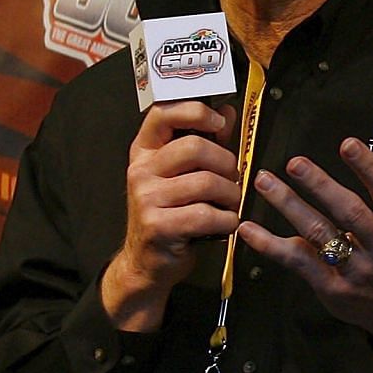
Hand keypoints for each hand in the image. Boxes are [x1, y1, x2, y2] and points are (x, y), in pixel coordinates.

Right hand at [102, 100, 241, 330]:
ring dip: (231, 196)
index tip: (219, 123)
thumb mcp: (183, 174)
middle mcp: (141, 171)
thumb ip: (206, 142)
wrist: (148, 262)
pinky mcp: (157, 226)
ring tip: (229, 205)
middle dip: (227, 164)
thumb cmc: (171, 214)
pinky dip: (227, 221)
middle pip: (195, 148)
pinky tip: (224, 225)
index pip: (163, 113)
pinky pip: (207, 215)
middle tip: (232, 180)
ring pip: (207, 183)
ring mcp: (146, 198)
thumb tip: (226, 110)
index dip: (196, 112)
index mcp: (145, 151)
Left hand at [239, 123, 372, 345]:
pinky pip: (298, 263)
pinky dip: (271, 246)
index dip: (368, 167)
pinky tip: (249, 229)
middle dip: (320, 186)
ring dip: (289, 206)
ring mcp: (356, 270)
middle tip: (295, 163)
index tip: (347, 145)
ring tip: (266, 182)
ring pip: (319, 234)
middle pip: (349, 212)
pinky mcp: (332, 287)